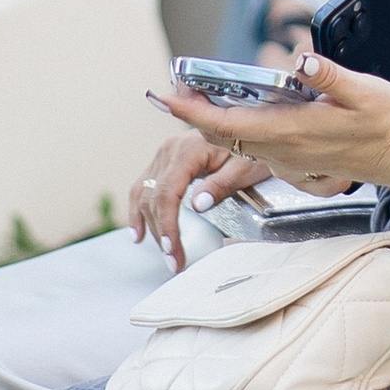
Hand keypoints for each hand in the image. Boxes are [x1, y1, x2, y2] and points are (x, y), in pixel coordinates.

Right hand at [127, 127, 268, 265]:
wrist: (248, 128)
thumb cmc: (250, 147)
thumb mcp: (245, 167)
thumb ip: (222, 185)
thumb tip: (198, 205)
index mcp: (188, 150)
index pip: (167, 192)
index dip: (167, 224)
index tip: (172, 250)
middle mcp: (169, 150)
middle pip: (154, 197)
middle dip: (162, 233)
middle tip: (175, 262)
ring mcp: (164, 155)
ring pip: (144, 194)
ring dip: (150, 227)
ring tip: (164, 253)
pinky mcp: (164, 161)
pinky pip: (143, 187)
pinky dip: (139, 211)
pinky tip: (139, 232)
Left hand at [154, 48, 389, 198]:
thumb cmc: (389, 124)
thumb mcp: (367, 91)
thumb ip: (332, 75)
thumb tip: (302, 60)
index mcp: (293, 130)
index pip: (228, 124)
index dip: (192, 111)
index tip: (165, 97)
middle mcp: (284, 149)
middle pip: (222, 136)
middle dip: (192, 114)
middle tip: (168, 90)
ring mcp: (288, 159)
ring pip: (234, 143)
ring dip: (210, 122)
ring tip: (192, 95)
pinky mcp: (294, 161)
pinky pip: (251, 148)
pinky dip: (232, 131)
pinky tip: (232, 112)